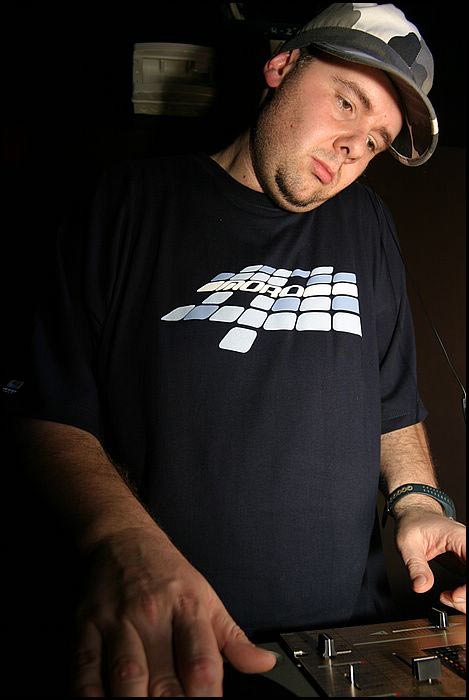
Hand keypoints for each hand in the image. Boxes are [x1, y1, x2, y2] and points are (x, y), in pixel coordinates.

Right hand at [71, 526, 275, 696]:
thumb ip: (233, 638)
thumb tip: (265, 664)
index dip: (206, 699)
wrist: (121, 536)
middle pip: (163, 678)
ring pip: (125, 675)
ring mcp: (117, 620)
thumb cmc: (167, 573)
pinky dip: (90, 693)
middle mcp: (153, 615)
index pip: (202, 664)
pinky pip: (85, 668)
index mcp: (188, 608)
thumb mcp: (206, 597)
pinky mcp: (86, 624)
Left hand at [394, 509, 465, 613]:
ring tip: (448, 598)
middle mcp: (468, 547)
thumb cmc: (414, 523)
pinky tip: (453, 596)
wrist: (415, 515)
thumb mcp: (408, 544)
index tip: (455, 595)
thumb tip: (420, 586)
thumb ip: (415, 566)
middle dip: (467, 596)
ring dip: (466, 598)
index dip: (468, 587)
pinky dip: (465, 594)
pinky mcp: (466, 564)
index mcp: (460, 538)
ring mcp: (468, 556)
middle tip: (450, 599)